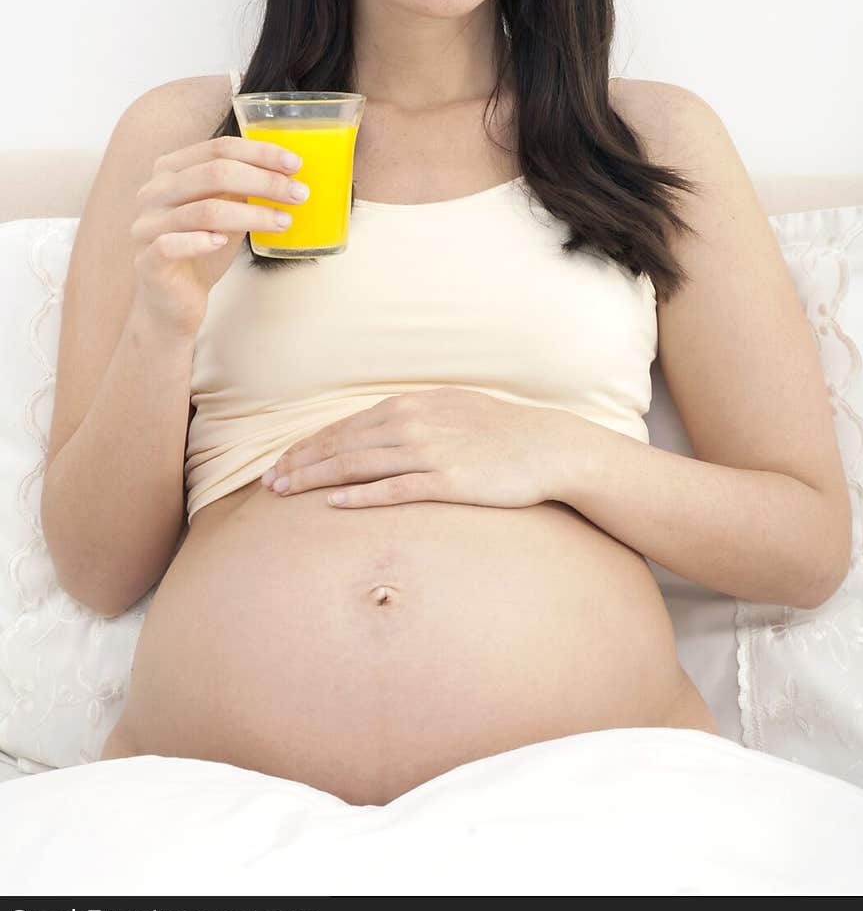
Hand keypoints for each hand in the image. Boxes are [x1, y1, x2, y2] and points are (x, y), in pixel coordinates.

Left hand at [260, 388, 563, 508]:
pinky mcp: (447, 480)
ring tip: (284, 492)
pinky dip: (361, 496)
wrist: (547, 446)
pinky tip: (334, 504)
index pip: (344, 427)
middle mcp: (412, 424)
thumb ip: (412, 417)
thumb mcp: (449, 410)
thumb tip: (377, 430)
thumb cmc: (499, 431)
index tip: (279, 462)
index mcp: (410, 405)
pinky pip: (394, 489)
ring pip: (357, 465)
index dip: (307, 445)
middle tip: (267, 482)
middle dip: (299, 462)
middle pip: (341, 445)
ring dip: (315, 478)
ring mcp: (429, 451)